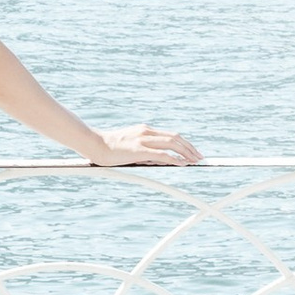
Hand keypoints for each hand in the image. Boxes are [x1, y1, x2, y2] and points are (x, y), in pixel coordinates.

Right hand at [87, 124, 201, 167]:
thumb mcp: (131, 148)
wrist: (94, 145)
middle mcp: (146, 132)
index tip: (193, 152)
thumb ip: (146, 152)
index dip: (185, 143)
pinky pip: (161, 154)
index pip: (170, 135)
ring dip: (187, 152)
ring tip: (196, 161)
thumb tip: (161, 161)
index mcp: (145, 130)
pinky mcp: (138, 149)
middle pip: (175, 137)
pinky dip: (174, 158)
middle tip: (200, 157)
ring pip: (172, 143)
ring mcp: (143, 139)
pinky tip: (183, 164)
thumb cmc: (110, 149)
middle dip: (190, 147)